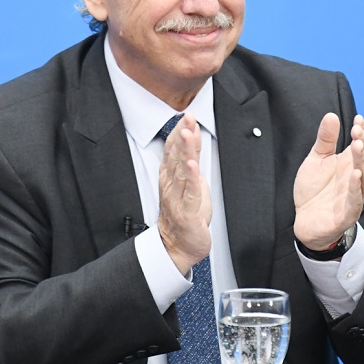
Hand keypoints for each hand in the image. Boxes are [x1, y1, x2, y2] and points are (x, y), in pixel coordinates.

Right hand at [155, 116, 211, 276]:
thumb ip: (190, 165)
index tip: (187, 116)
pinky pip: (190, 193)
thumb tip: (193, 144)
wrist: (177, 247)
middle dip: (183, 135)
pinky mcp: (187, 213)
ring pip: (182, 170)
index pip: (174, 151)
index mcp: (170, 178)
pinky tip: (192, 165)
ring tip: (188, 133)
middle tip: (187, 117)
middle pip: (177, 156)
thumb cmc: (184, 216)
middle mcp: (171, 186)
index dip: (180, 132)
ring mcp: (177, 199)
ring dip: (186, 151)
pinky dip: (191, 178)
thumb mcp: (189, 185)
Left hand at [292, 113, 363, 251]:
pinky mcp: (347, 213)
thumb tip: (331, 115)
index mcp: (350, 164)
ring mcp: (354, 195)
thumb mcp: (316, 160)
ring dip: (362, 160)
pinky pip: (355, 199)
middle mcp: (355, 178)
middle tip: (357, 129)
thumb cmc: (314, 190)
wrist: (305, 221)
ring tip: (356, 144)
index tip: (358, 119)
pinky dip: (356, 187)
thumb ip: (325, 140)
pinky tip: (355, 174)